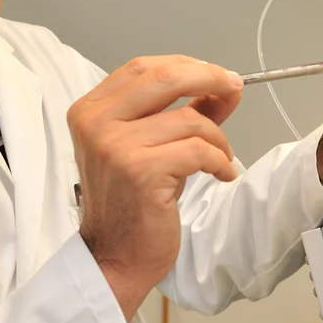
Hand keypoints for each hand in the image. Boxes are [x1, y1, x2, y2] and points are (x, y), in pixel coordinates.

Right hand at [68, 56, 242, 320]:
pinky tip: (222, 174)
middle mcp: (96, 123)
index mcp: (90, 111)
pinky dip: (220, 160)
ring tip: (221, 158)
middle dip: (207, 78)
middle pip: (164, 77)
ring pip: (188, 119)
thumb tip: (227, 86)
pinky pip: (197, 150)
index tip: (215, 75)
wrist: (115, 258)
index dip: (184, 65)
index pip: (142, 68)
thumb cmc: (132, 203)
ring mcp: (115, 146)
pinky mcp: (140, 171)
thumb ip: (185, 112)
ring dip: (217, 137)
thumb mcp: (152, 147)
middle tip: (232, 88)